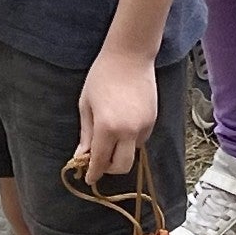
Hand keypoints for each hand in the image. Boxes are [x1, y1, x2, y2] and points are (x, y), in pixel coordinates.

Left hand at [79, 45, 156, 178]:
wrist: (130, 55)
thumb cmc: (102, 75)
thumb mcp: (86, 104)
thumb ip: (85, 133)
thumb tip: (81, 155)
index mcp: (107, 127)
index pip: (100, 161)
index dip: (93, 173)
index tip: (89, 178)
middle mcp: (128, 131)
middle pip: (122, 166)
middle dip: (109, 169)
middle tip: (99, 161)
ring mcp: (143, 126)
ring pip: (132, 153)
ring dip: (120, 152)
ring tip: (111, 134)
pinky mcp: (153, 120)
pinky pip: (141, 139)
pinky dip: (131, 139)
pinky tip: (124, 123)